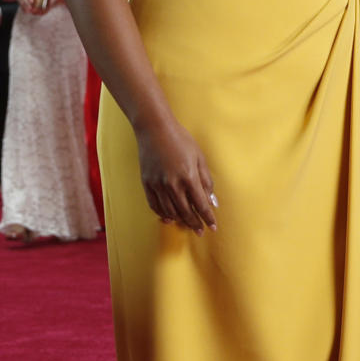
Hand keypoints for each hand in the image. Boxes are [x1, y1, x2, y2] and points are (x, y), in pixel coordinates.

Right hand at [136, 118, 217, 234]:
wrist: (154, 128)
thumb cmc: (180, 140)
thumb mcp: (199, 158)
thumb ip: (206, 181)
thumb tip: (212, 201)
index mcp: (189, 177)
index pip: (201, 205)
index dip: (208, 218)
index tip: (212, 227)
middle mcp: (172, 184)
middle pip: (186, 212)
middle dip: (194, 223)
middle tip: (200, 231)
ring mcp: (158, 185)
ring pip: (170, 211)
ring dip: (180, 220)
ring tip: (186, 224)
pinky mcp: (147, 183)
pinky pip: (155, 205)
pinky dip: (162, 214)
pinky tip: (169, 217)